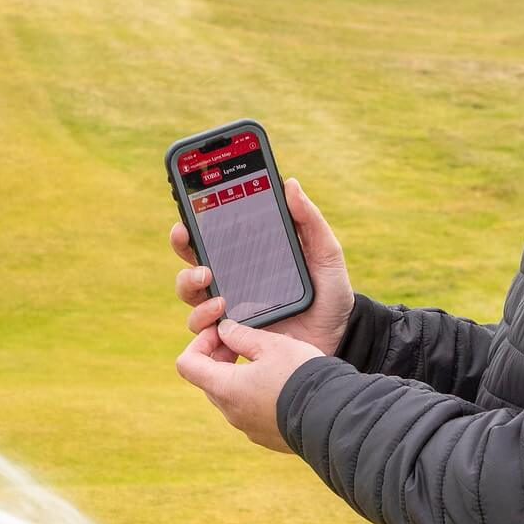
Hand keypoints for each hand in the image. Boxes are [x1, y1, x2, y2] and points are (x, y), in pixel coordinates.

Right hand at [169, 175, 354, 353]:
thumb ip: (310, 220)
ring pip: (191, 300)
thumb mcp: (325, 253)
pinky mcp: (233, 340)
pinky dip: (205, 331)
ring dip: (192, 294)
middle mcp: (230, 282)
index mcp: (245, 257)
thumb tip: (291, 184)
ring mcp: (228, 312)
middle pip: (190, 266)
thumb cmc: (329, 292)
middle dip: (183, 258)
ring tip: (217, 298)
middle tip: (202, 263)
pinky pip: (206, 336)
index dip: (190, 227)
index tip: (185, 222)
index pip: (209, 237)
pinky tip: (220, 328)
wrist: (339, 336)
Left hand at [175, 313, 323, 451]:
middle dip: (221, 357)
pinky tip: (282, 384)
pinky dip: (257, 394)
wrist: (333, 416)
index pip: (187, 364)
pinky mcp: (265, 436)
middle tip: (246, 343)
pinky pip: (251, 411)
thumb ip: (242, 335)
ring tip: (269, 362)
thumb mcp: (272, 345)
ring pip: (231, 396)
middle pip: (209, 380)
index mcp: (225, 387)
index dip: (200, 343)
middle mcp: (231, 412)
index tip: (221, 333)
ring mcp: (247, 427)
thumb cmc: (302, 376)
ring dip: (240, 376)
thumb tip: (225, 330)